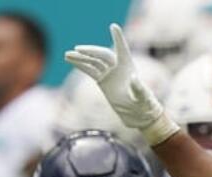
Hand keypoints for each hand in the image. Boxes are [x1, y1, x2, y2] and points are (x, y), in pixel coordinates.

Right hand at [65, 23, 178, 143]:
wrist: (138, 115)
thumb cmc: (144, 105)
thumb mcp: (143, 98)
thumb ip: (139, 89)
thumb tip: (134, 79)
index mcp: (128, 67)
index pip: (122, 49)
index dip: (118, 38)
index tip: (113, 26)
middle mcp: (118, 67)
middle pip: (102, 55)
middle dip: (90, 51)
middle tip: (78, 49)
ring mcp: (109, 73)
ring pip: (93, 62)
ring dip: (81, 58)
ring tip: (67, 54)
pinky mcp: (102, 81)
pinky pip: (89, 70)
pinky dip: (80, 65)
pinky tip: (69, 59)